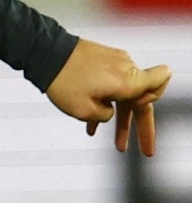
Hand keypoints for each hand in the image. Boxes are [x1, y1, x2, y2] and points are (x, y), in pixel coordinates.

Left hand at [46, 38, 171, 155]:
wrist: (43, 52)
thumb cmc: (63, 80)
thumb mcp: (85, 111)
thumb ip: (107, 116)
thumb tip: (110, 110)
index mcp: (127, 79)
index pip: (159, 81)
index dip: (153, 99)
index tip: (142, 117)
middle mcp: (124, 67)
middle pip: (140, 98)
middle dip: (139, 127)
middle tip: (143, 150)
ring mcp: (112, 61)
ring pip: (122, 94)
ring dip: (118, 119)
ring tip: (116, 144)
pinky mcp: (100, 59)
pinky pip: (109, 84)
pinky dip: (104, 103)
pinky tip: (92, 125)